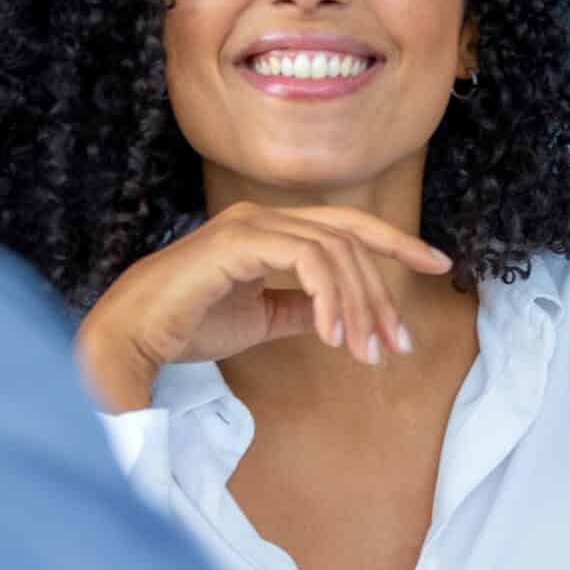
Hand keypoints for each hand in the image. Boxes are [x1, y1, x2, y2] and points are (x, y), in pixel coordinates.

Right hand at [73, 203, 452, 410]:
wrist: (131, 338)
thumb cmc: (187, 326)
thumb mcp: (261, 319)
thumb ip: (300, 309)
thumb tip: (339, 315)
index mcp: (270, 230)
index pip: (348, 229)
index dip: (397, 243)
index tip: (439, 266)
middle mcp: (264, 217)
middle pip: (350, 240)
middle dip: (383, 291)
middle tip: (397, 344)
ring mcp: (251, 223)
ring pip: (334, 252)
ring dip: (359, 305)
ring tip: (366, 352)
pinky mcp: (238, 241)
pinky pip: (306, 259)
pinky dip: (329, 298)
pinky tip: (333, 337)